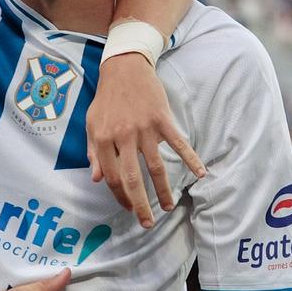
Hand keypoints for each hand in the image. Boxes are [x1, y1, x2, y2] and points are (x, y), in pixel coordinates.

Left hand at [87, 54, 205, 228]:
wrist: (125, 67)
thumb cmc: (107, 99)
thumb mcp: (92, 124)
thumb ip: (94, 152)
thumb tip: (96, 179)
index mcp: (104, 139)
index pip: (111, 177)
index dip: (119, 196)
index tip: (128, 208)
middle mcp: (124, 136)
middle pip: (132, 178)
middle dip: (140, 204)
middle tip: (147, 223)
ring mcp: (145, 129)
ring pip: (155, 167)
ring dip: (163, 190)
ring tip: (169, 208)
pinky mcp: (162, 120)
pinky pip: (178, 144)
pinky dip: (190, 159)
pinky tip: (200, 174)